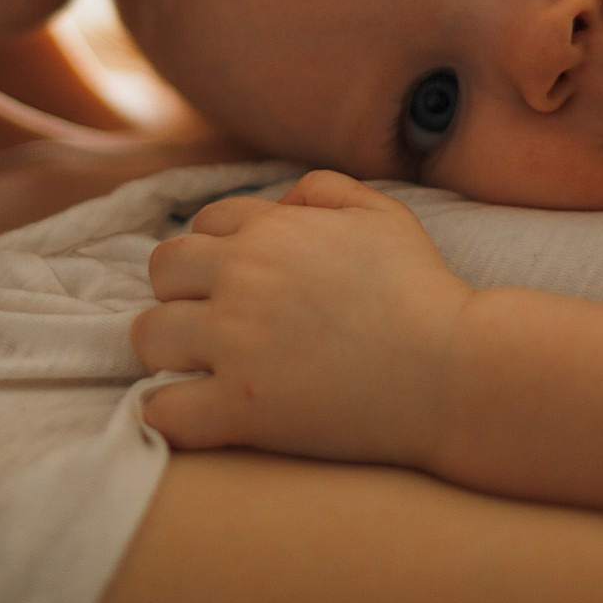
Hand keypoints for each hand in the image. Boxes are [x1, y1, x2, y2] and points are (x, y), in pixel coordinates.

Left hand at [131, 170, 471, 467]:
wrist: (453, 371)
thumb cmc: (424, 291)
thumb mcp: (382, 214)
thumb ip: (324, 189)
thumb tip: (279, 204)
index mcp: (271, 230)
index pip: (203, 224)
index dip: (217, 252)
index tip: (237, 282)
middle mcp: (244, 278)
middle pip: (162, 269)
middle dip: (180, 290)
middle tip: (209, 319)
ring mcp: (237, 344)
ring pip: (148, 335)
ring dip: (165, 348)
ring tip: (193, 366)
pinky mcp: (242, 408)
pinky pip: (163, 410)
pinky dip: (167, 414)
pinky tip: (192, 414)